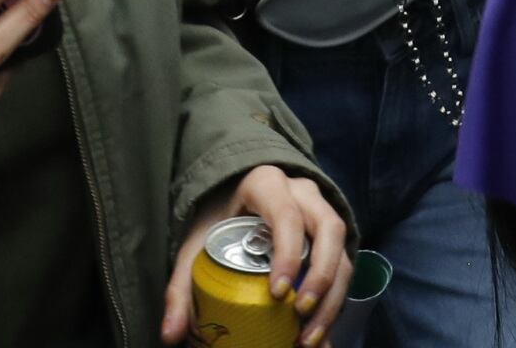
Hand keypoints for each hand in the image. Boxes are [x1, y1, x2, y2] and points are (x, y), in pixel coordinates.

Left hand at [165, 167, 351, 344]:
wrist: (234, 191)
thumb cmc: (216, 215)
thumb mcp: (195, 243)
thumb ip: (181, 287)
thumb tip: (170, 335)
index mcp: (266, 183)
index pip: (286, 214)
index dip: (287, 253)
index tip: (277, 293)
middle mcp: (302, 192)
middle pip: (328, 229)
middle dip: (321, 276)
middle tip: (301, 315)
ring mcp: (321, 209)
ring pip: (343, 249)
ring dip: (333, 296)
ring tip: (311, 337)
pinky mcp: (329, 234)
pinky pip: (344, 265)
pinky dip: (336, 302)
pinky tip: (322, 334)